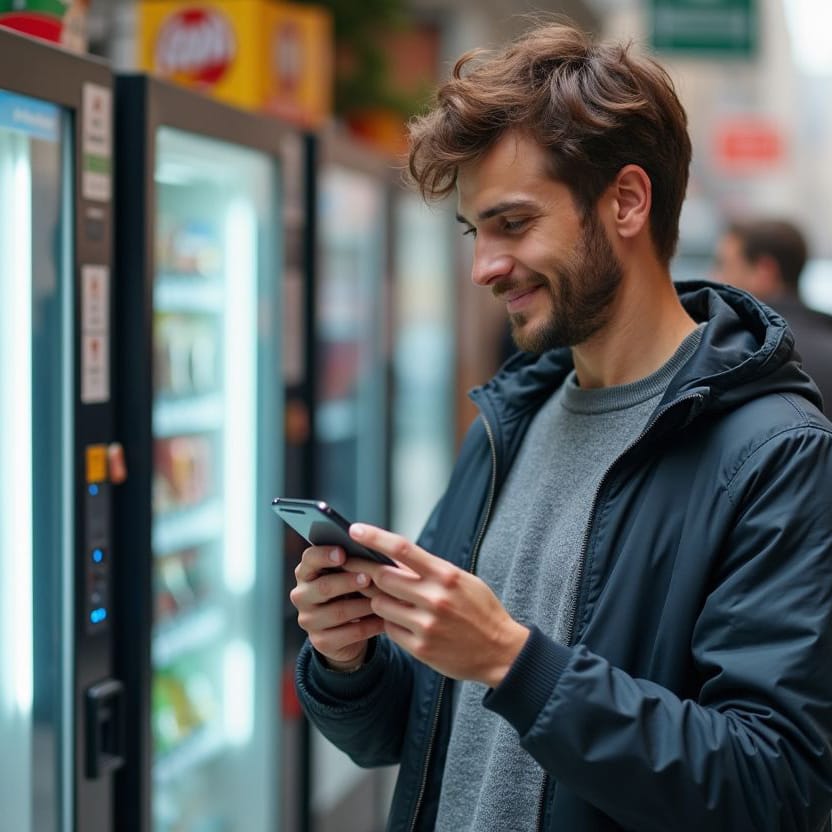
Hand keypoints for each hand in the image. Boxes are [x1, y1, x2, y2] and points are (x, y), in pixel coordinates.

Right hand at [289, 545, 385, 670]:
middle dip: (348, 581)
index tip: (343, 553)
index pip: (309, 558)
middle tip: (368, 578)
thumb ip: (353, 561)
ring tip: (384, 600)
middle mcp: (301, 595)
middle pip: (323, 587)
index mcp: (306, 572)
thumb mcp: (348, 574)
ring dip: (363, 605)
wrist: (347, 629)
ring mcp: (308, 620)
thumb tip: (372, 549)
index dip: (325, 555)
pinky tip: (384, 620)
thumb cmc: (351, 590)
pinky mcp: (320, 641)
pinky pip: (348, 633)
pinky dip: (369, 626)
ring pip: (337, 612)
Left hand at [347, 523, 529, 686]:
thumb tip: (394, 558)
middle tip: (360, 570)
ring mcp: (425, 625)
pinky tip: (405, 622)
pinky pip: (389, 629)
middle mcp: (434, 599)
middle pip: (382, 578)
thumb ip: (430, 570)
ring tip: (391, 600)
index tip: (355, 529)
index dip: (375, 537)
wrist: (501, 652)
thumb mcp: (462, 581)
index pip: (403, 549)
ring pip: (380, 604)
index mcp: (446, 576)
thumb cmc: (480, 611)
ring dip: (379, 600)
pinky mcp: (420, 648)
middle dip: (370, 574)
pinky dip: (391, 623)